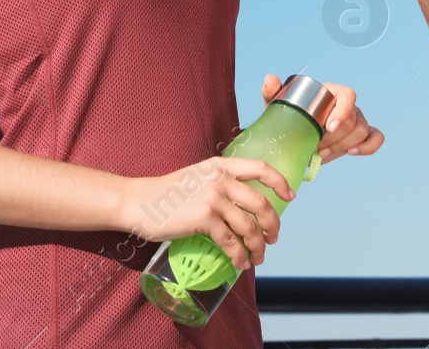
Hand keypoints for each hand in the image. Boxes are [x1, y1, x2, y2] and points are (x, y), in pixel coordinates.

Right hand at [120, 155, 294, 268]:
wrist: (138, 201)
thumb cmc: (166, 193)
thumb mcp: (197, 178)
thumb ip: (219, 185)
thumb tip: (242, 209)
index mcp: (220, 166)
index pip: (260, 168)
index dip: (279, 182)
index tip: (289, 196)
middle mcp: (220, 179)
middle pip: (261, 203)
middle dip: (272, 225)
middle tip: (273, 238)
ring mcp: (212, 198)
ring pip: (249, 227)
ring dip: (258, 246)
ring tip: (258, 257)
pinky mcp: (204, 219)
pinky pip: (231, 242)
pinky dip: (239, 256)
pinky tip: (240, 263)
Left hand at [261, 74, 384, 164]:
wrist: (295, 134)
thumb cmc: (289, 115)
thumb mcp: (278, 105)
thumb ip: (272, 91)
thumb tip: (270, 79)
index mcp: (332, 92)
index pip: (348, 95)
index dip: (343, 112)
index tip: (329, 127)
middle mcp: (347, 105)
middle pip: (354, 119)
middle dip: (335, 138)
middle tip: (316, 147)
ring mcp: (357, 120)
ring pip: (363, 131)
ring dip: (342, 145)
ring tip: (322, 153)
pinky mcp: (362, 136)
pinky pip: (375, 139)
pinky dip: (367, 147)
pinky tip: (351, 152)